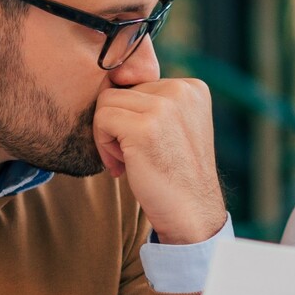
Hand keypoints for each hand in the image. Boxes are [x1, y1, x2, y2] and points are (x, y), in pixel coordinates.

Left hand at [93, 79, 225, 244]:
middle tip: (133, 156)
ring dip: (108, 134)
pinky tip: (123, 166)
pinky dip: (103, 145)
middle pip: (119, 91)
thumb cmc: (175, 174)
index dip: (131, 116)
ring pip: (106, 102)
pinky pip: (102, 119)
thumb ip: (151, 102)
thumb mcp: (173, 126)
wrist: (192, 213)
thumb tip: (106, 81)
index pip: (137, 84)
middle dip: (118, 124)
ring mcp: (165, 107)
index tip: (143, 144)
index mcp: (191, 87)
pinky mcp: (145, 127)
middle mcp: (181, 90)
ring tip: (128, 160)